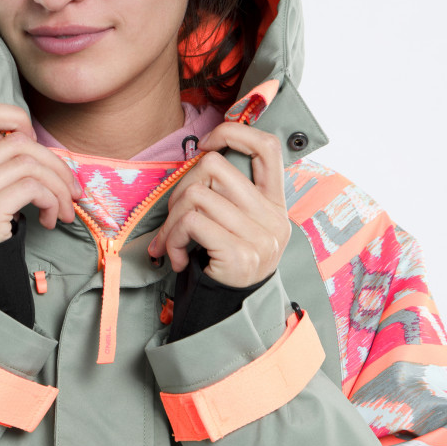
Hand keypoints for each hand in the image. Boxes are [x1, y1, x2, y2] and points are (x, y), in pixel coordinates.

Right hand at [0, 102, 81, 245]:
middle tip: (71, 187)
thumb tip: (28, 135)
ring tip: (64, 207)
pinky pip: (30, 188)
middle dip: (54, 162)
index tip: (34, 141)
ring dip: (59, 186)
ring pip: (28, 164)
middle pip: (15, 142)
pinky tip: (51, 219)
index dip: (11, 116)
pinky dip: (52, 200)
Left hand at [147, 123, 290, 286]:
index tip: (205, 146)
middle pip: (214, 166)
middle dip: (182, 187)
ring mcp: (259, 237)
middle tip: (177, 216)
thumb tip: (198, 157)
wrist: (232, 312)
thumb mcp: (239, 224)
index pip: (267, 146)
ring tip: (174, 241)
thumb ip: (227, 193)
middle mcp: (272, 217)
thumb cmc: (225, 261)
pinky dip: (173, 238)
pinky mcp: (239, 256)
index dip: (233, 133)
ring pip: (195, 195)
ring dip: (172, 219)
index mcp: (274, 203)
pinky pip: (191, 223)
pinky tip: (178, 257)